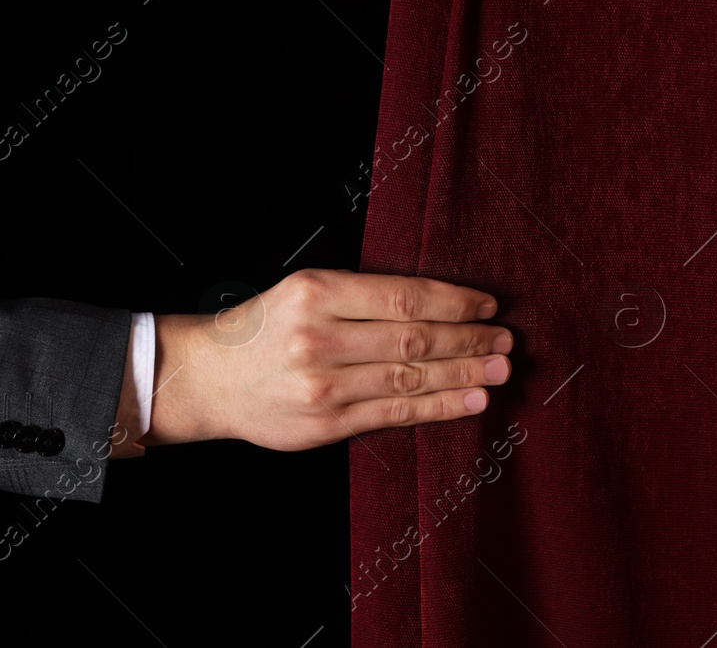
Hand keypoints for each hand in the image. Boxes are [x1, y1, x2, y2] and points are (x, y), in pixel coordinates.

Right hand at [141, 269, 513, 449]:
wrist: (210, 378)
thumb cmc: (266, 328)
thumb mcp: (305, 291)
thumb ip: (363, 297)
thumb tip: (440, 306)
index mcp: (317, 293)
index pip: (404, 297)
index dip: (455, 303)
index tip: (487, 306)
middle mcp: (320, 339)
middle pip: (414, 339)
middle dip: (469, 340)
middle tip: (506, 341)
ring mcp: (323, 387)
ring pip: (410, 378)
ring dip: (463, 375)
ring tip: (499, 371)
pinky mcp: (325, 425)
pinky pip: (394, 414)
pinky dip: (438, 407)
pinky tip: (469, 402)